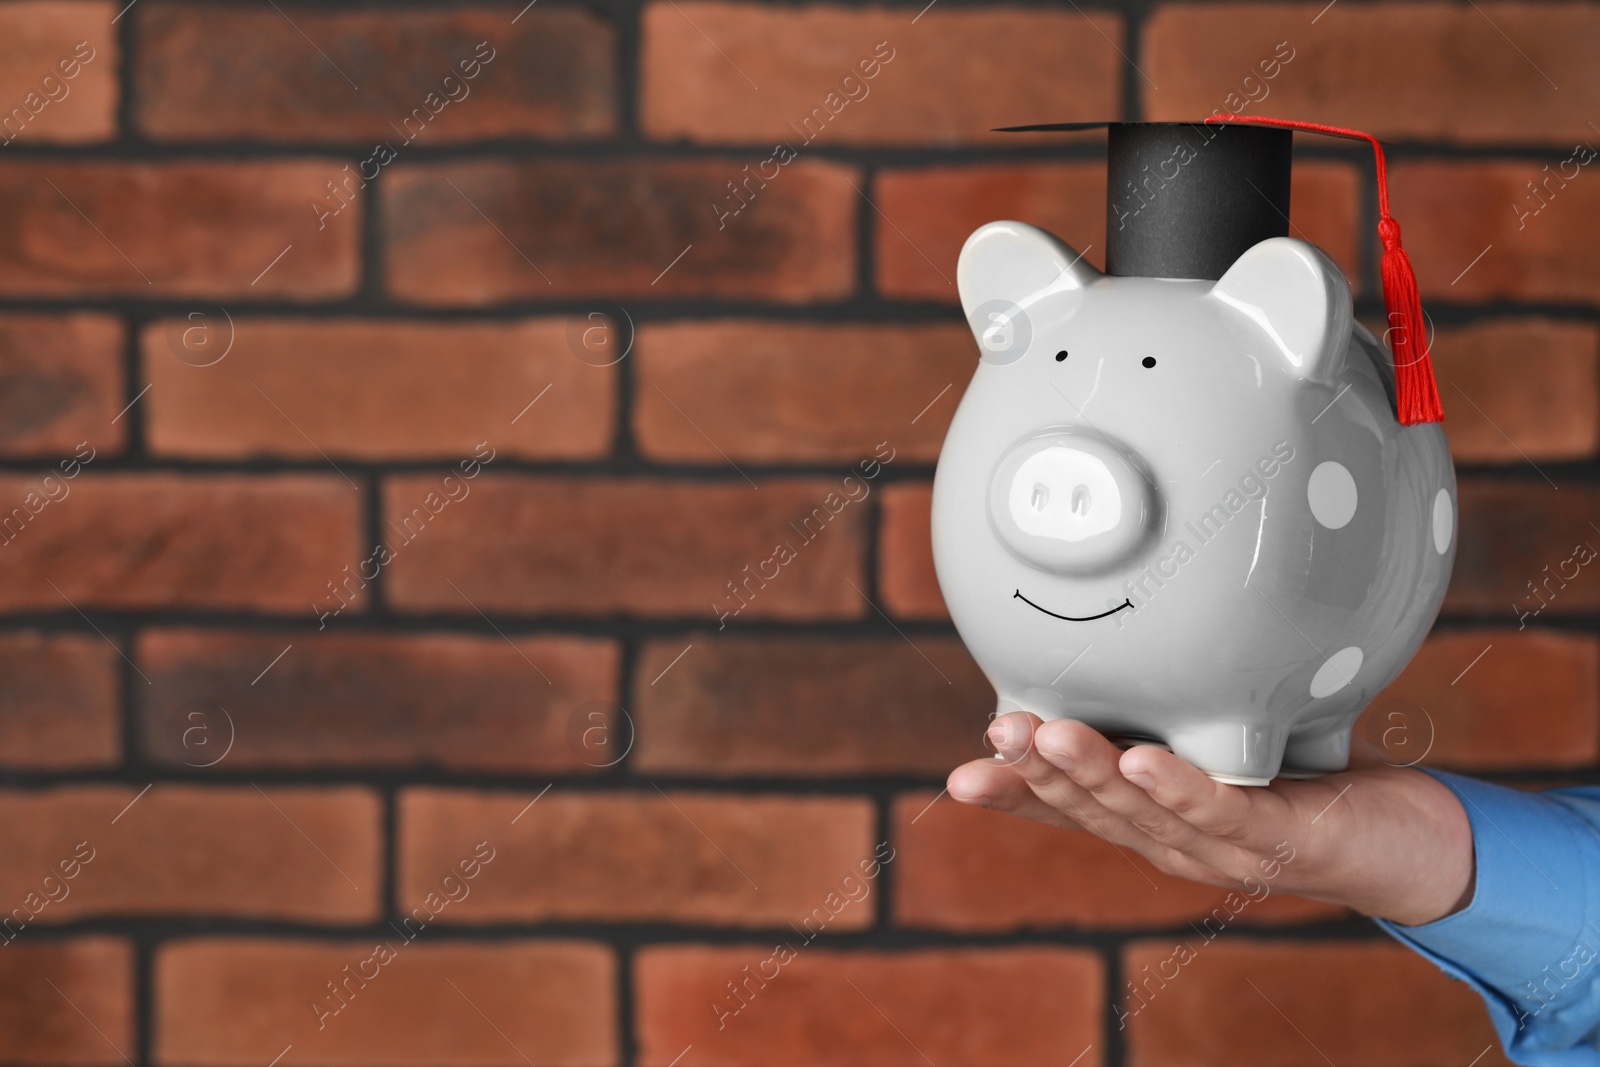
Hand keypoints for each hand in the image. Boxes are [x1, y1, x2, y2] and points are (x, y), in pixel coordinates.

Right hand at [948, 712, 1474, 926]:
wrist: (1415, 844)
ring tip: (1042, 732)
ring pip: (1141, 812)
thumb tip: (1132, 630)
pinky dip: (1176, 788)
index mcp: (1155, 822)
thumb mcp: (1226, 738)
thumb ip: (1175, 706)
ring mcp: (1225, 850)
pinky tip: (1141, 759)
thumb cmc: (1312, 781)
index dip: (1016, 797)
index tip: (960, 779)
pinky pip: (1221, 810)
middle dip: (1037, 772)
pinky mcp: (1279, 841)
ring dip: (1088, 775)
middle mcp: (1177, 845)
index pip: (1071, 813)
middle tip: (995, 732)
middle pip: (1093, 811)